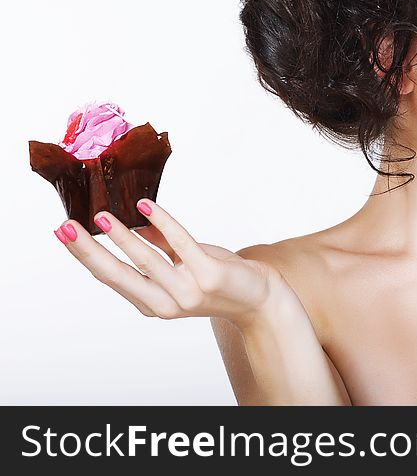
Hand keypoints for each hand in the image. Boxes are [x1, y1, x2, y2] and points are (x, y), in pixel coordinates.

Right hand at [54, 199, 288, 328]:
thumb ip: (158, 247)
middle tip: (65, 227)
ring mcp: (188, 292)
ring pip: (147, 260)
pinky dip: (164, 224)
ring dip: (123, 236)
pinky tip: (147, 206)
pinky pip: (181, 244)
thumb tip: (133, 219)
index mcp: (153, 303)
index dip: (86, 255)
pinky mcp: (210, 276)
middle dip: (89, 250)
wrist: (260, 298)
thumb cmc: (220, 279)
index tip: (63, 233)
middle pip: (118, 275)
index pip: (112, 278)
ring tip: (102, 216)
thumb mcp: (184, 264)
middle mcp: (166, 303)